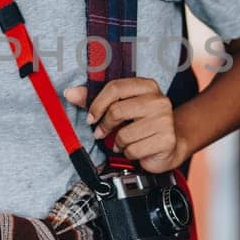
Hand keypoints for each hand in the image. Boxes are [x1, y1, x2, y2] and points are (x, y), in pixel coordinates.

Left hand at [63, 76, 191, 172]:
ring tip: (123, 141)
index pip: (115, 87)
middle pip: (117, 110)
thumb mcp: (119, 107)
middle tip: (100, 133)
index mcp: (147, 86)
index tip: (90, 117)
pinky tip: (135, 149)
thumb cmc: (140, 123)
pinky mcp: (166, 140)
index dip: (97, 104)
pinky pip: (134, 150)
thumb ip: (94, 99)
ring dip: (118, 142)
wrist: (168, 144)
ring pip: (124, 134)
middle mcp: (159, 100)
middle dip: (104, 126)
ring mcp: (165, 120)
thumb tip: (70, 93)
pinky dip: (129, 153)